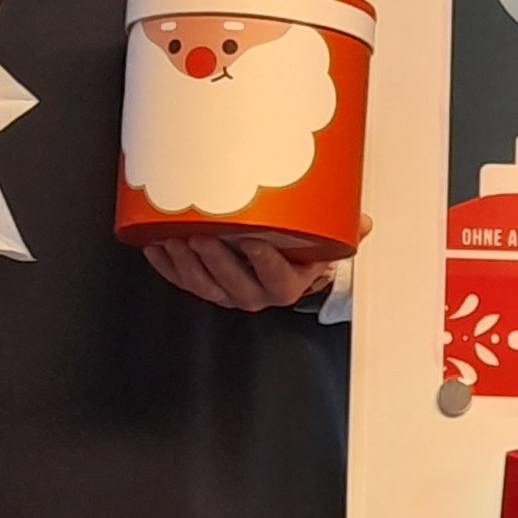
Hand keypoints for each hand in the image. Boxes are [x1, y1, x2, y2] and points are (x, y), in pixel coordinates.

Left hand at [143, 232, 343, 311]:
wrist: (285, 273)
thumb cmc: (301, 256)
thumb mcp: (325, 245)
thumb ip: (344, 233)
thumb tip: (362, 223)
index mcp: (286, 286)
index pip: (276, 278)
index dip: (263, 261)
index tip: (253, 240)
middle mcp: (255, 295)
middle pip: (233, 282)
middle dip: (215, 259)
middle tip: (203, 234)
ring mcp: (228, 293)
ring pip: (204, 284)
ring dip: (186, 263)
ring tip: (175, 238)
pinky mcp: (205, 287)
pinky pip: (183, 282)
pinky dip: (167, 266)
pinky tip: (156, 247)